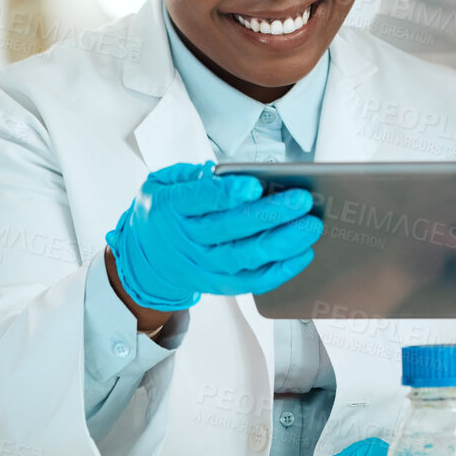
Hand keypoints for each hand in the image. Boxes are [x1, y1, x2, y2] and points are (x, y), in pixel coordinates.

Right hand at [104, 162, 320, 313]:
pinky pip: (251, 282)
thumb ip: (189, 175)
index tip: (254, 185)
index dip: (226, 194)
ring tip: (311, 226)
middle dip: (269, 214)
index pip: (199, 200)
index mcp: (171, 207)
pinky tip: (303, 254)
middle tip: (302, 200)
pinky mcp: (218, 284)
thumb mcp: (161, 183)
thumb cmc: (164, 211)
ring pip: (245, 257)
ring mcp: (203, 266)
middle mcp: (187, 240)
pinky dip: (279, 271)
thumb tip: (219, 171)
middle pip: (230, 229)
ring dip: (282, 243)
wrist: (144, 259)